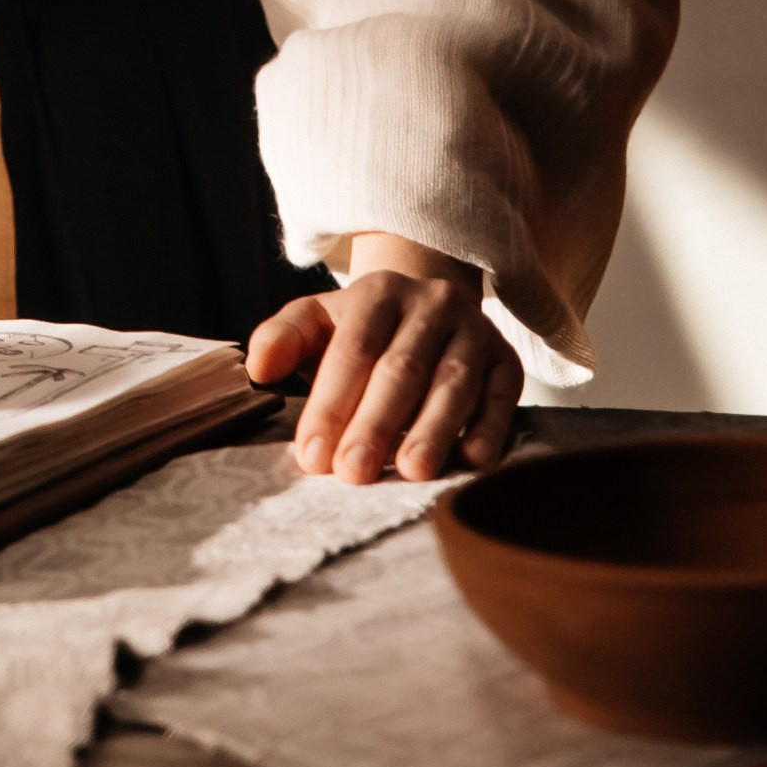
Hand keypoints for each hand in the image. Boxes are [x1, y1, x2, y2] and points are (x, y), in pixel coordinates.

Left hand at [245, 233, 521, 483]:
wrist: (428, 306)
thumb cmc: (363, 330)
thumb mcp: (319, 321)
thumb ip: (284, 338)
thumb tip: (258, 367)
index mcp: (378, 292)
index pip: (352, 349)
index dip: (331, 403)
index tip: (312, 456)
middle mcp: (430, 304)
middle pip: (401, 368)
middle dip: (375, 424)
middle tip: (354, 474)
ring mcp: (474, 330)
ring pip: (453, 383)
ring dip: (433, 430)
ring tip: (411, 472)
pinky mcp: (508, 360)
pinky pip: (502, 394)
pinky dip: (489, 427)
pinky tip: (471, 460)